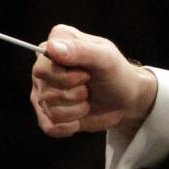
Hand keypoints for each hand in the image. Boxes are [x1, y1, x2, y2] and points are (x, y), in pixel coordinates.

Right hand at [30, 24, 156, 137]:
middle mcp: (45, 65)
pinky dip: (69, 125)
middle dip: (73, 94)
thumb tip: (52, 48)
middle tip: (88, 87)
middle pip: (45, 88)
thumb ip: (81, 49)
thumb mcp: (106, 58)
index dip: (66, 76)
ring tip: (87, 99)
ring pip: (49, 109)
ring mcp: (43, 90)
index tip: (87, 74)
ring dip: (76, 110)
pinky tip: (80, 117)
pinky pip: (49, 126)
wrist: (125, 100)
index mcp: (57, 42)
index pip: (44, 64)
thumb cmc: (116, 74)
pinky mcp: (47, 113)